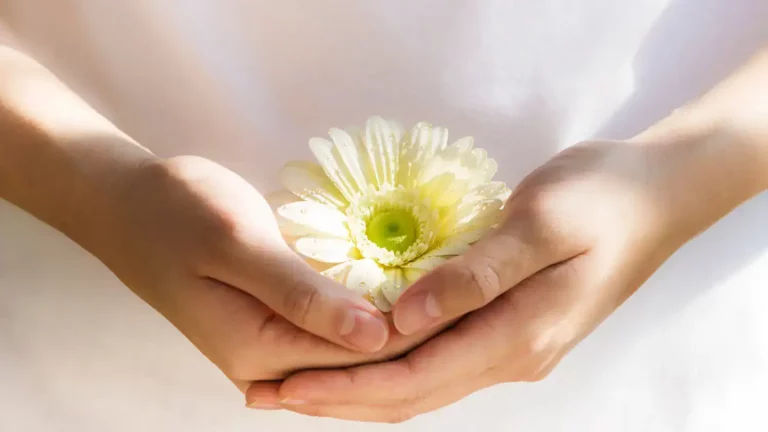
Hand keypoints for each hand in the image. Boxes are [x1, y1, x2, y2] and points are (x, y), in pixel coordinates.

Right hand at [82, 155, 441, 400]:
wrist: (126, 205)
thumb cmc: (176, 213)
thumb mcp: (237, 244)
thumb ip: (303, 295)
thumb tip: (375, 338)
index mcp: (259, 352)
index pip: (360, 359)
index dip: (419, 332)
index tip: (469, 298)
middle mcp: (268, 363)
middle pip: (361, 362)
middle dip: (418, 332)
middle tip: (474, 295)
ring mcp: (269, 347)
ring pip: (350, 349)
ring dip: (398, 325)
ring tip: (451, 295)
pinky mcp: (271, 325)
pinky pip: (332, 330)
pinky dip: (369, 313)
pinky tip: (403, 291)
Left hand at [258, 129, 767, 420]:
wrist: (656, 199)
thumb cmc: (600, 200)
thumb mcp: (539, 223)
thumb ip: (475, 274)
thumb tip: (404, 318)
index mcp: (518, 334)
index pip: (415, 378)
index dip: (345, 387)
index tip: (284, 385)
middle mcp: (512, 355)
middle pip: (411, 394)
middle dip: (337, 398)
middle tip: (268, 393)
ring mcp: (513, 347)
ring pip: (423, 383)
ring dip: (358, 387)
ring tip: (298, 382)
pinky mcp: (510, 329)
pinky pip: (438, 360)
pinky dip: (390, 365)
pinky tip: (360, 353)